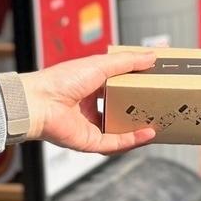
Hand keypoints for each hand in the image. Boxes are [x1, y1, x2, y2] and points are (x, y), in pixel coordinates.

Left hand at [19, 51, 157, 152]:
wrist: (39, 102)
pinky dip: (133, 140)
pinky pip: (115, 144)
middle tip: (161, 104)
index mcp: (90, 86)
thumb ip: (127, 61)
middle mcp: (90, 107)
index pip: (118, 86)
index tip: (155, 81)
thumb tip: (151, 56)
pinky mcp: (90, 143)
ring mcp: (90, 126)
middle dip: (140, 108)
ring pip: (120, 130)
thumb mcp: (100, 64)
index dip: (135, 84)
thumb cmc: (62, 79)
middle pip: (120, 109)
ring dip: (139, 127)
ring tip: (160, 120)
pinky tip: (148, 133)